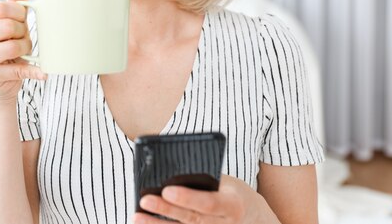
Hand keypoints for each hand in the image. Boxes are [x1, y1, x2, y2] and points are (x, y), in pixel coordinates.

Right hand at [0, 0, 46, 101]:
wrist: (1, 85)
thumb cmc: (8, 51)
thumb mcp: (12, 27)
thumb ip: (15, 7)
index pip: (0, 8)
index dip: (18, 12)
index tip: (23, 20)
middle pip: (7, 26)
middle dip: (23, 33)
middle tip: (24, 39)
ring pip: (12, 46)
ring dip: (26, 49)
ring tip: (26, 53)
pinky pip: (16, 70)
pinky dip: (33, 72)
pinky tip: (44, 73)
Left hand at [133, 175, 276, 223]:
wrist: (254, 218)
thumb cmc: (232, 193)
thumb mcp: (226, 182)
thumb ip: (203, 180)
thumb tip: (169, 172)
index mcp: (233, 205)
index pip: (208, 203)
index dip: (187, 198)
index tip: (167, 190)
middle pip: (192, 220)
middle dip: (166, 211)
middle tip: (145, 200)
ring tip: (137, 216)